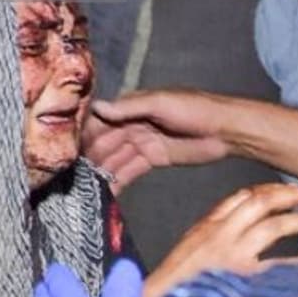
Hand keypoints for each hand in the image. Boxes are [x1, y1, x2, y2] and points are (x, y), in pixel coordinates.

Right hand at [86, 92, 233, 190]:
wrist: (227, 130)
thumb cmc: (196, 109)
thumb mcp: (161, 103)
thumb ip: (129, 107)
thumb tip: (98, 107)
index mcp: (133, 106)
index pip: (101, 120)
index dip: (86, 134)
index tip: (70, 151)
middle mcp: (133, 123)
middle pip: (105, 142)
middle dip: (91, 158)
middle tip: (74, 176)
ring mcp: (142, 142)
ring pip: (115, 158)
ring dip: (101, 172)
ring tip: (85, 189)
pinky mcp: (153, 159)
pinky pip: (129, 170)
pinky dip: (118, 181)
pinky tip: (105, 193)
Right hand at [142, 183, 297, 296]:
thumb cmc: (174, 286)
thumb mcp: (190, 250)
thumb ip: (214, 236)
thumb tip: (244, 230)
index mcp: (206, 227)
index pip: (241, 196)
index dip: (268, 189)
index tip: (286, 190)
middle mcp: (219, 236)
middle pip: (259, 202)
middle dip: (288, 195)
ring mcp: (231, 256)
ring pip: (271, 227)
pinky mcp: (241, 279)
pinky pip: (277, 266)